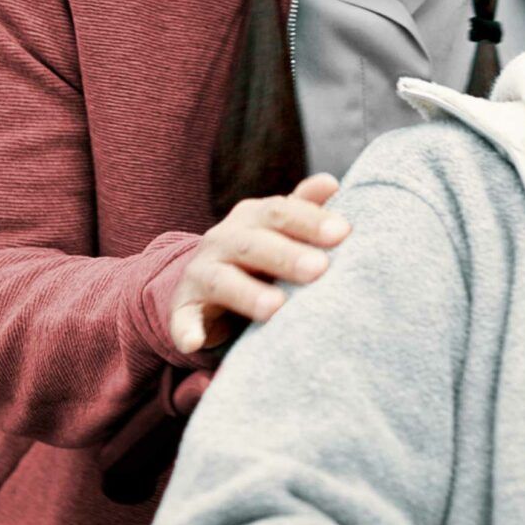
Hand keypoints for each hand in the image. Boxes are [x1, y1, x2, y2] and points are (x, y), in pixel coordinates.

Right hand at [166, 174, 348, 354]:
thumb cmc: (257, 254)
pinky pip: (182, 319)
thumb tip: (331, 183)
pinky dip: (186, 330)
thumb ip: (302, 208)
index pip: (279, 212)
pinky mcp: (183, 307)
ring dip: (246, 293)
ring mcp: (200, 273)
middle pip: (253, 244)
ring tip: (275, 307)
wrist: (203, 283)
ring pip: (221, 280)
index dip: (309, 220)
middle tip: (319, 269)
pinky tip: (193, 341)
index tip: (342, 232)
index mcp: (250, 217)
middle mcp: (222, 240)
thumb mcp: (277, 229)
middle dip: (286, 256)